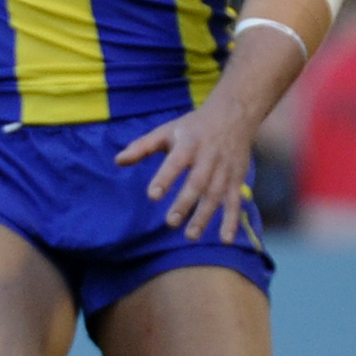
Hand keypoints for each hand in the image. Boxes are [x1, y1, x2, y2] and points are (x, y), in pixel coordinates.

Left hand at [115, 95, 259, 242]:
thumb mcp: (167, 131)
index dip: (165, 178)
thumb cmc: (193, 127)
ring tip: (190, 235)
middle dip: (185, 203)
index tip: (153, 195)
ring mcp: (225, 170)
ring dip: (205, 216)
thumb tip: (118, 161)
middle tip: (170, 222)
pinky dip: (232, 221)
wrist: (234, 115)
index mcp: (189, 144)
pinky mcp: (237, 179)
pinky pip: (236, 202)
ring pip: (216, 195)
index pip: (176, 162)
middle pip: (197, 182)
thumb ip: (142, 146)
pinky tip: (225, 239)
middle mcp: (209, 157)